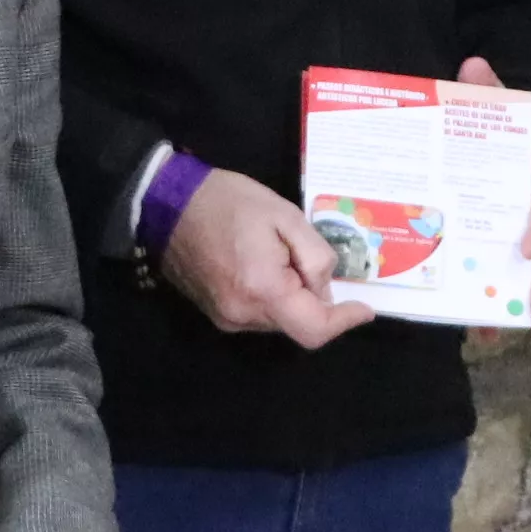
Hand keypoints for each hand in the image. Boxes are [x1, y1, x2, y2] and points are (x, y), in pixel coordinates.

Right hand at [161, 166, 364, 345]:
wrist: (167, 203)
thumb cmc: (228, 202)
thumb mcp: (285, 215)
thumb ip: (315, 255)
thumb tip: (326, 288)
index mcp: (263, 291)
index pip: (314, 329)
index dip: (344, 322)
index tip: (364, 308)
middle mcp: (243, 316)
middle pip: (298, 324)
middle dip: (316, 299)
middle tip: (309, 258)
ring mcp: (226, 319)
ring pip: (280, 320)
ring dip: (294, 297)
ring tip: (282, 254)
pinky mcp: (216, 314)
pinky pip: (259, 314)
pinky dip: (275, 298)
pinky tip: (266, 265)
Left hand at [455, 55, 530, 336]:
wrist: (490, 128)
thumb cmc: (490, 118)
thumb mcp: (486, 100)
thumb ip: (482, 88)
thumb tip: (474, 64)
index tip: (525, 249)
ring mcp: (521, 224)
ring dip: (530, 299)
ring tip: (526, 330)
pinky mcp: (505, 240)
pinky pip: (507, 273)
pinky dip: (501, 300)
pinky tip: (490, 329)